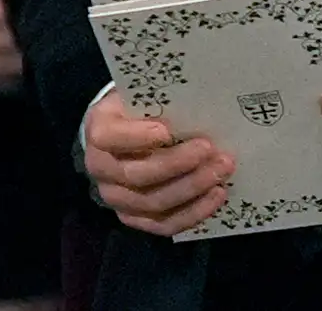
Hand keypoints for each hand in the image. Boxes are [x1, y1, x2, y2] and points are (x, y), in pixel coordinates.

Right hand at [82, 90, 232, 236]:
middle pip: (137, 174)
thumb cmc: (141, 110)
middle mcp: (100, 168)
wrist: (125, 135)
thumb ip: (161, 102)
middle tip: (211, 150)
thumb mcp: (144, 97)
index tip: (168, 131)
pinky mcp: (133, 217)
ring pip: (152, 202)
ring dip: (192, 188)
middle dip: (178, 164)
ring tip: (222, 171)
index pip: (109, 137)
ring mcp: (115, 197)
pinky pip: (162, 224)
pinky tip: (216, 195)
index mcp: (99, 130)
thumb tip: (201, 104)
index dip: (137, 137)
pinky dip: (192, 212)